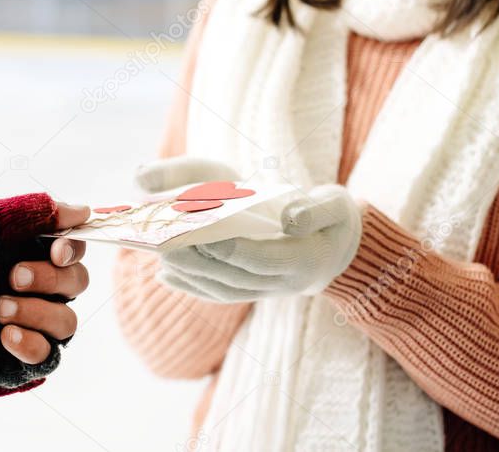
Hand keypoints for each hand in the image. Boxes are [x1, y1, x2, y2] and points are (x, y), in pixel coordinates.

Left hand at [0, 202, 89, 363]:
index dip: (73, 249)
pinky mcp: (19, 357)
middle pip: (76, 283)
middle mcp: (37, 288)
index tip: (56, 251)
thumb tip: (82, 210)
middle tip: (12, 277)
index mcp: (31, 252)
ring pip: (67, 322)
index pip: (74, 250)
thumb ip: (33, 212)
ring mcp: (30, 324)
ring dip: (37, 312)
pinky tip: (6, 335)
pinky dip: (32, 344)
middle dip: (49, 278)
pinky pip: (48, 357)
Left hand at [135, 157, 361, 302]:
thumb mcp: (334, 205)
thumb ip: (315, 210)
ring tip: (159, 256)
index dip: (234, 250)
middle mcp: (283, 283)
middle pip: (235, 276)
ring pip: (223, 288)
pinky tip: (164, 275)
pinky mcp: (253, 291)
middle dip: (200, 262)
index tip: (206, 237)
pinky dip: (191, 286)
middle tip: (166, 244)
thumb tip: (290, 219)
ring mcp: (266, 291)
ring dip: (190, 274)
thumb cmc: (331, 218)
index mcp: (304, 260)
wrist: (339, 250)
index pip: (263, 259)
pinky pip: (219, 293)